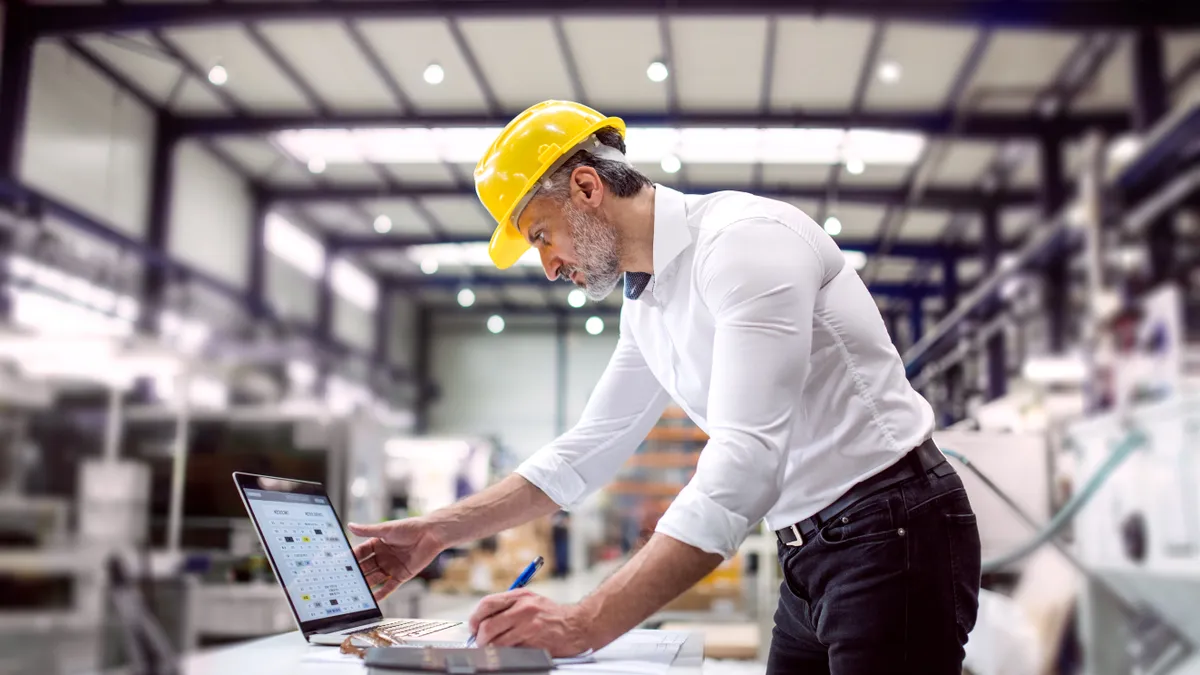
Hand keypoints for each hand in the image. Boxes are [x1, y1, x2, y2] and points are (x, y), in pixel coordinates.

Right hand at [348, 518, 443, 599]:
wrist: (431, 534)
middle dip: (355, 574)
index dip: (350, 559)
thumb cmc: (410, 527)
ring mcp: (391, 567)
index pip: (360, 553)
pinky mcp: (402, 575)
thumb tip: (350, 525)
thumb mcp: (386, 529)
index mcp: (377, 544)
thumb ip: (368, 531)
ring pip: (375, 578)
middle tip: (342, 582)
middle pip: (366, 568)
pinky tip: (371, 600)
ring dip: (365, 585)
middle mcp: (383, 556)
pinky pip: (389, 586)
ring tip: (353, 593)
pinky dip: (380, 594)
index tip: (338, 565)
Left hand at [468, 589, 591, 657]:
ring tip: (492, 648)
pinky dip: (505, 653)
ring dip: (490, 648)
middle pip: (488, 625)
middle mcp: (523, 609)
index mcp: (520, 596)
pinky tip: (508, 651)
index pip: (487, 604)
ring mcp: (529, 626)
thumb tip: (483, 620)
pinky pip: (511, 651)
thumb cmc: (552, 614)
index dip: (475, 617)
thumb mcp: (530, 600)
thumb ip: (508, 606)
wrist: (577, 624)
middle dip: (479, 637)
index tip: (473, 626)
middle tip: (480, 642)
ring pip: (497, 642)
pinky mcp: (534, 642)